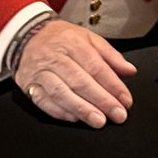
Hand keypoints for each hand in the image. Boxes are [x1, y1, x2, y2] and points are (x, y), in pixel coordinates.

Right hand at [16, 20, 136, 127]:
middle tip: (117, 115)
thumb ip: (110, 55)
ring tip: (99, 121)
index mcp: (73, 42)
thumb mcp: (88, 38)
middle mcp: (55, 57)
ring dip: (82, 109)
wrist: (28, 36)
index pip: (96, 66)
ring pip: (62, 93)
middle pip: (80, 81)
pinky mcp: (28, 84)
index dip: (113, 85)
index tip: (126, 100)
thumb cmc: (63, 38)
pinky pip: (43, 101)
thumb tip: (130, 71)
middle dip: (101, 100)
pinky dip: (59, 111)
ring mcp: (40, 71)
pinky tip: (74, 118)